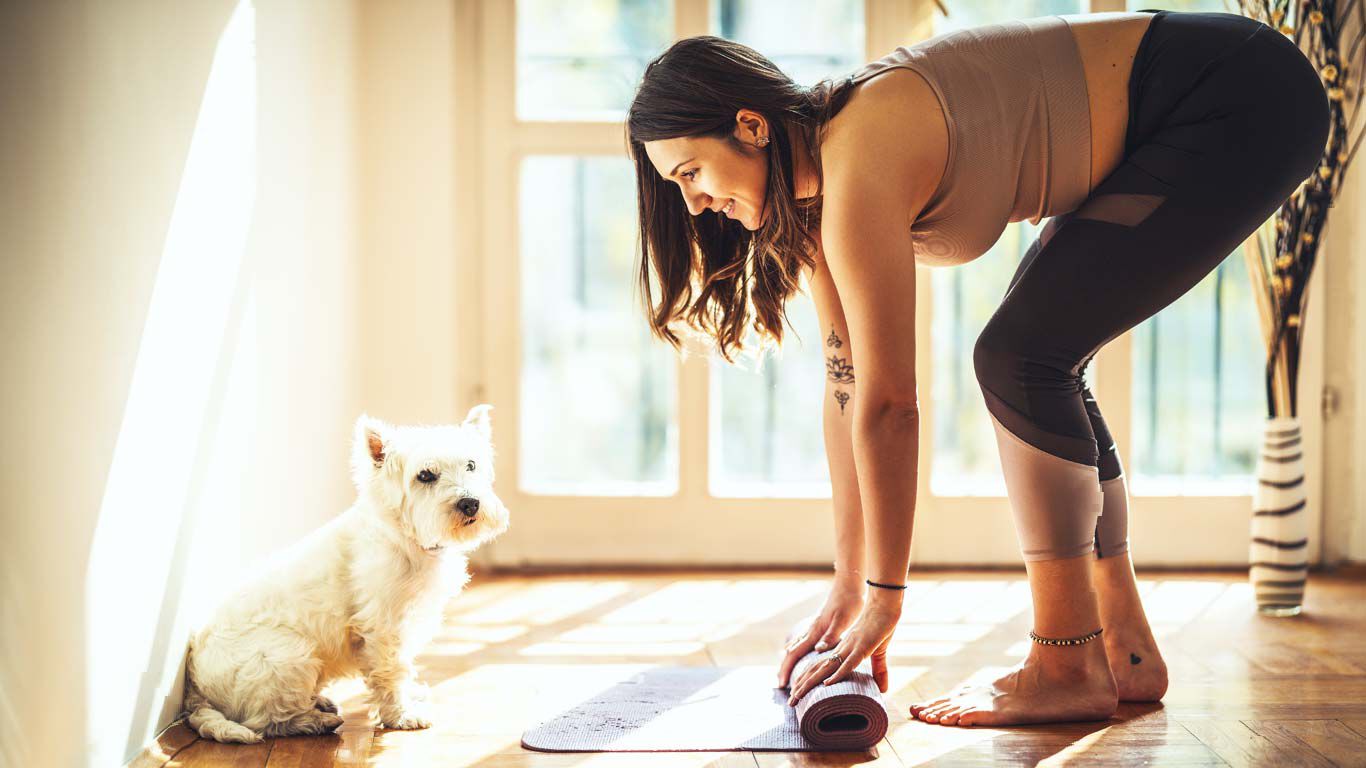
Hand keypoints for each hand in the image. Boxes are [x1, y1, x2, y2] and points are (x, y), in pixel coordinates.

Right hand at [776, 575, 864, 690]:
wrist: (848, 584)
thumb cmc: (848, 602)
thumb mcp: (843, 620)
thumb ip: (831, 635)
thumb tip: (817, 649)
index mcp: (815, 631)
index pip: (795, 654)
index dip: (787, 670)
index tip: (782, 685)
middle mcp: (811, 630)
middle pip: (791, 653)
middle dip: (785, 669)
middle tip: (781, 686)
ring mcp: (813, 627)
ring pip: (796, 647)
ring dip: (790, 661)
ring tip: (787, 675)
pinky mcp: (819, 625)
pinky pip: (803, 641)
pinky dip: (797, 651)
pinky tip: (799, 653)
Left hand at [785, 592, 900, 705]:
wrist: (886, 604)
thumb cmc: (881, 625)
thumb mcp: (878, 652)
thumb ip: (879, 670)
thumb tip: (883, 689)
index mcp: (843, 649)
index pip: (820, 667)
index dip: (807, 680)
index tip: (796, 694)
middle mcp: (842, 648)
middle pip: (816, 669)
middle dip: (802, 686)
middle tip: (790, 702)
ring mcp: (851, 647)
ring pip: (826, 667)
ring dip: (811, 683)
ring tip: (797, 696)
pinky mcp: (863, 646)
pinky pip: (848, 662)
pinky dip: (837, 674)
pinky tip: (826, 684)